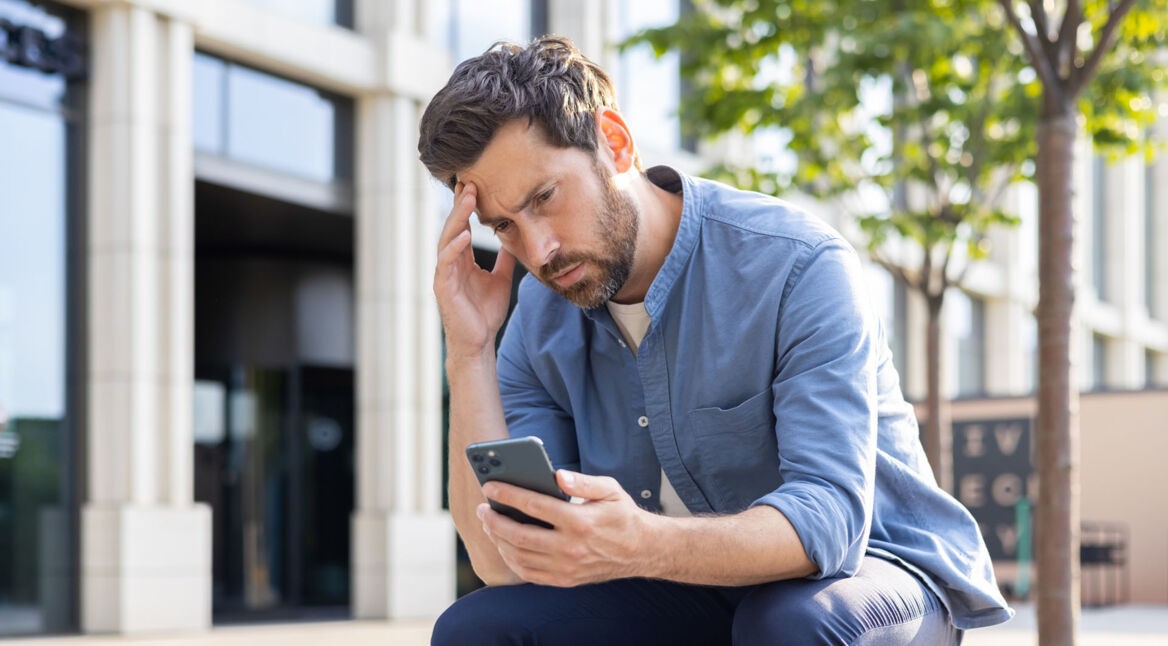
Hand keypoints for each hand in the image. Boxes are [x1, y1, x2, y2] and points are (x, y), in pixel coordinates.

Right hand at [434, 182, 516, 359]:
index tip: (477, 184)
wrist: (480, 342)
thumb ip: (504, 260)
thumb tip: (513, 239)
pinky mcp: (443, 287)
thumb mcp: (501, 279)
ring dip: (457, 218)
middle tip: (470, 182)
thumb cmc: (486, 313)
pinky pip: (446, 263)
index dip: (468, 207)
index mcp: (462, 260)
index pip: (463, 226)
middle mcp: (451, 263)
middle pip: (453, 227)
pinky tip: (465, 235)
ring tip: (468, 199)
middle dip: (461, 204)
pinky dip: (454, 248)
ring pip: (447, 239)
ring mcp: (445, 274)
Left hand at [476, 471, 657, 586]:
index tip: (490, 486)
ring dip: (499, 540)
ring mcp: (566, 567)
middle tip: (482, 509)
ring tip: (490, 525)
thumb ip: (582, 481)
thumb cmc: (622, 515)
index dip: (508, 495)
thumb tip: (557, 474)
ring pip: (520, 557)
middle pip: (519, 535)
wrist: (641, 550)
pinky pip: (529, 574)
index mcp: (580, 521)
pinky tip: (505, 545)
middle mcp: (571, 547)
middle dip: (494, 521)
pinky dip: (511, 560)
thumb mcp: (610, 489)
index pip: (534, 505)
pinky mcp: (565, 580)